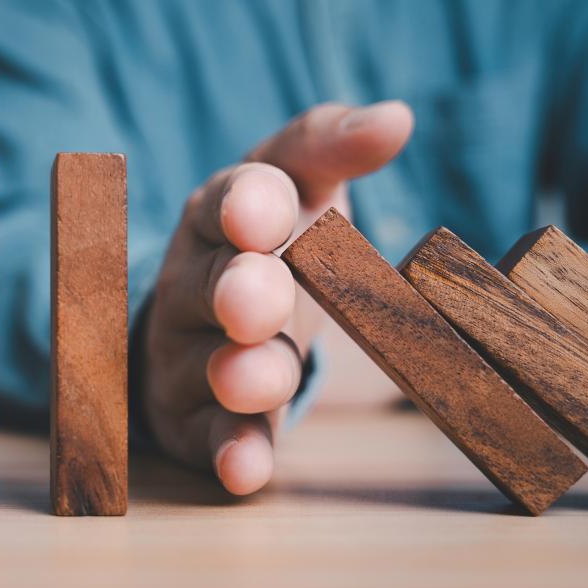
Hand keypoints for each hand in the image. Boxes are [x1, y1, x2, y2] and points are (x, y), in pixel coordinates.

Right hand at [141, 101, 413, 493]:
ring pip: (207, 363)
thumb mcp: (300, 185)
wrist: (213, 319)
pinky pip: (210, 436)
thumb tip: (397, 116)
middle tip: (259, 302)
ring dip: (236, 373)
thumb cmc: (274, 243)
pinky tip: (247, 471)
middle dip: (236, 292)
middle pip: (209, 284)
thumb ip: (333, 147)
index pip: (231, 200)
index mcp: (224, 215)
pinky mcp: (196, 418)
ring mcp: (190, 352)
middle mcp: (197, 281)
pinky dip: (229, 451)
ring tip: (261, 381)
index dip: (246, 207)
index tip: (263, 214)